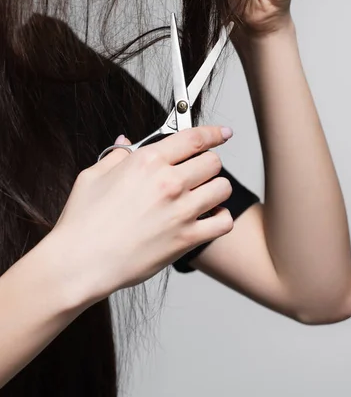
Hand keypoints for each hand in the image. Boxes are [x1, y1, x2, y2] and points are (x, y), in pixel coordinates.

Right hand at [52, 126, 232, 303]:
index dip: (214, 133)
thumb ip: (116, 155)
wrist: (80, 262)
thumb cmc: (83, 222)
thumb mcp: (92, 176)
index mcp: (147, 161)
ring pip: (222, 188)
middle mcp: (168, 182)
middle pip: (213, 162)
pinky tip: (208, 217)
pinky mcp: (186, 238)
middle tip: (199, 172)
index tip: (222, 134)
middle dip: (209, 163)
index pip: (194, 138)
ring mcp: (180, 211)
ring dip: (216, 189)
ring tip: (204, 195)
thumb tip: (126, 142)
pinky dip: (221, 218)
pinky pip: (223, 222)